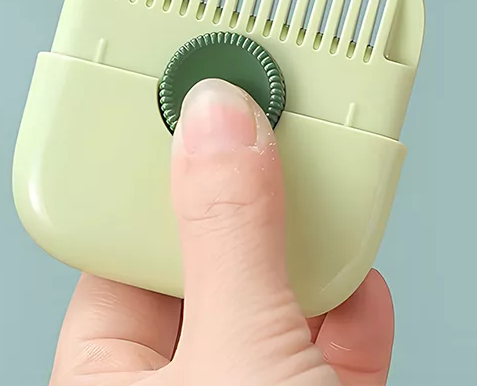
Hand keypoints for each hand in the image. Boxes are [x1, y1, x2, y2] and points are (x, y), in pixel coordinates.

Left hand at [48, 79, 393, 384]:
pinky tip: (362, 276)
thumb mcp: (236, 353)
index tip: (194, 117)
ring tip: (324, 181)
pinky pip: (335, 341)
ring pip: (277, 297)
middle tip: (266, 130)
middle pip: (211, 262)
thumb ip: (229, 236)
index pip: (121, 250)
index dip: (158, 177)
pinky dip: (356, 306)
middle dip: (249, 203)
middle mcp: (181, 384)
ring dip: (312, 245)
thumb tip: (222, 122)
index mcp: (114, 380)